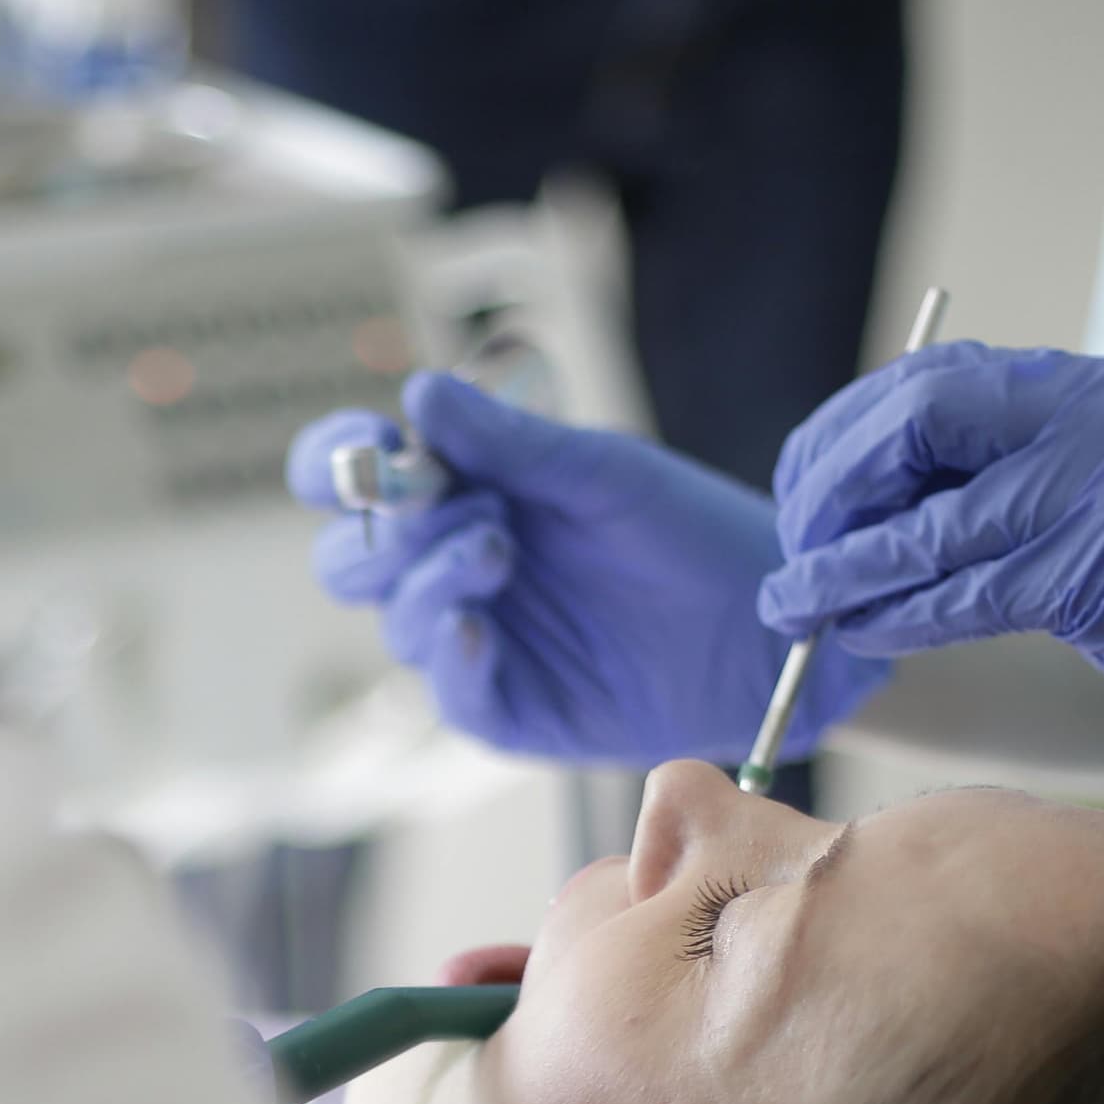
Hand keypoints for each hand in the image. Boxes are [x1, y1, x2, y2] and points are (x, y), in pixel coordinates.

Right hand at [287, 374, 883, 766]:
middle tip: (454, 504)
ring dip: (428, 578)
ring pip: (395, 621)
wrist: (769, 618)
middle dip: (383, 532)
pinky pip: (449, 691)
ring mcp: (479, 642)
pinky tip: (475, 625)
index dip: (334, 463)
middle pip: (350, 560)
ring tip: (497, 551)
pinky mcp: (510, 708)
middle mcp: (456, 570)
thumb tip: (418, 395)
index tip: (361, 449)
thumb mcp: (597, 471)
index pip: (356, 483)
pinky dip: (451, 655)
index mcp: (465, 497)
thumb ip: (507, 441)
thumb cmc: (688, 530)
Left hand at [756, 344, 1103, 888]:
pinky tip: (857, 635)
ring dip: (845, 570)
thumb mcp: (1089, 503)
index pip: (932, 378)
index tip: (803, 493)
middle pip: (917, 423)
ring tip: (793, 607)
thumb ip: (996, 479)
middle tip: (795, 550)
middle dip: (834, 489)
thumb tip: (858, 501)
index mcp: (1087, 388)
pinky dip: (900, 614)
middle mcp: (1097, 415)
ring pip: (932, 520)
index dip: (847, 434)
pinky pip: (969, 590)